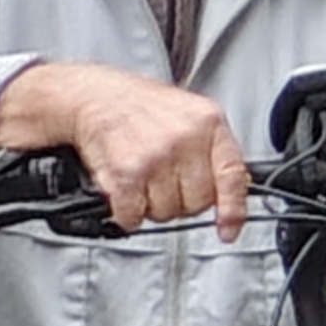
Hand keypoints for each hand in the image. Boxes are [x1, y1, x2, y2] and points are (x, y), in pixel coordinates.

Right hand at [0, 59, 242, 227]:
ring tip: (142, 177)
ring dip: (150, 204)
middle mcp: (185, 138)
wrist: (92, 96)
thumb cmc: (139, 107)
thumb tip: (228, 197)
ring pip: (166, 212)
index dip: (232, 210)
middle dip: (180, 200)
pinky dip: (125, 212)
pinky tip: (124, 189)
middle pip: (198, 202)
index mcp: (207, 122)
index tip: (228, 230)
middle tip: (163, 180)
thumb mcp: (189, 116)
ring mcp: (156, 157)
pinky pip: (134, 216)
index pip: (232, 176)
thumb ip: (212, 152)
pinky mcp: (127, 174)